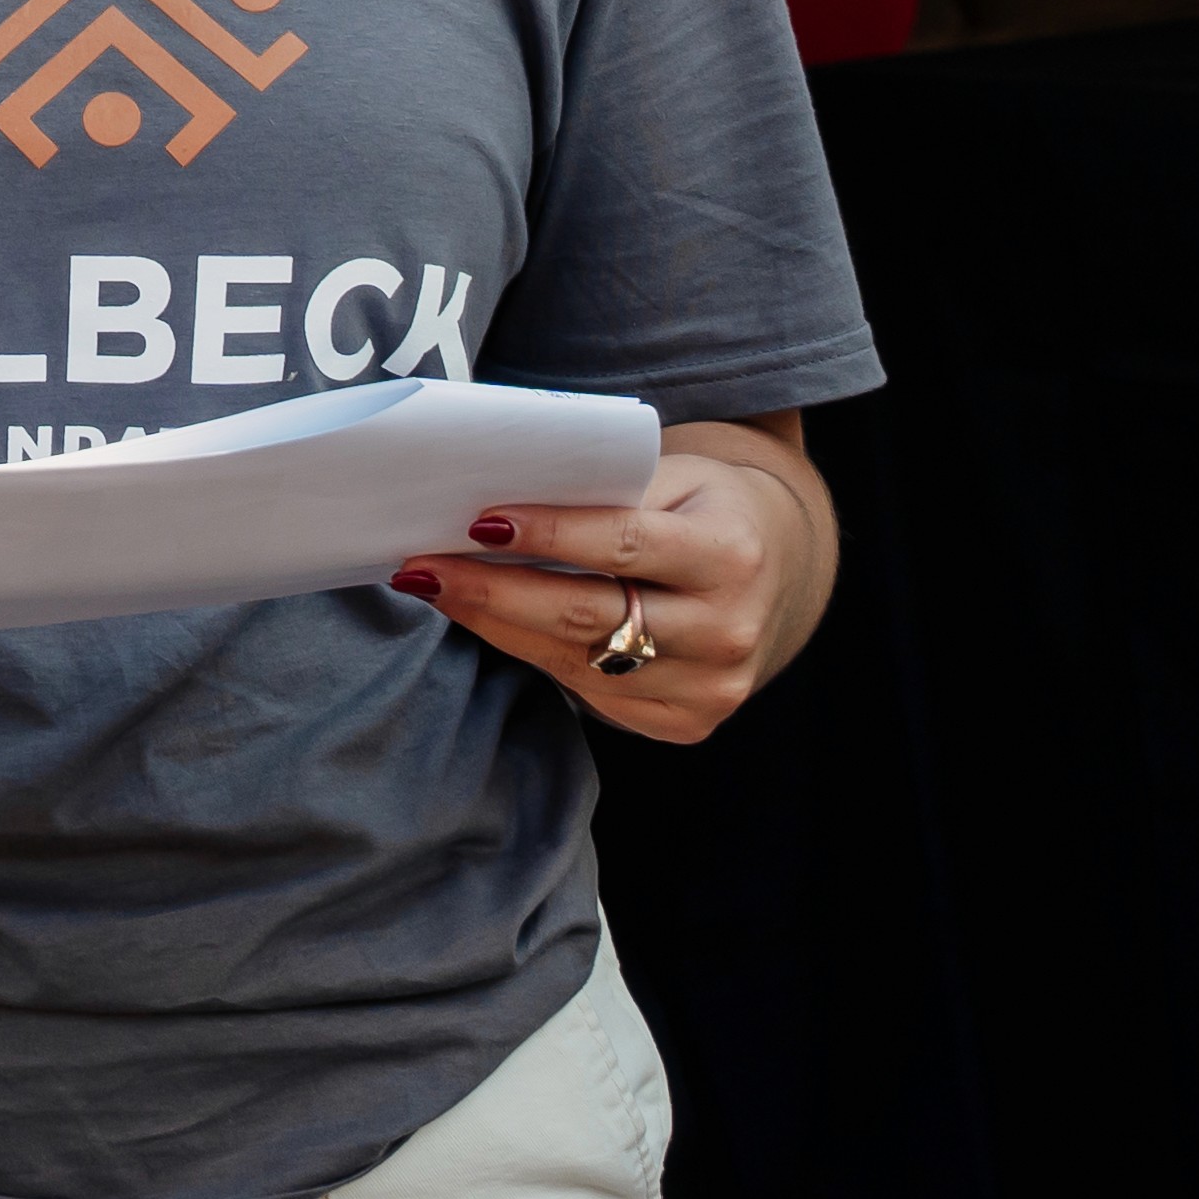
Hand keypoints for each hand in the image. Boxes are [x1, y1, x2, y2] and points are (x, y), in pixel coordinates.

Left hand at [392, 447, 804, 747]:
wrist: (778, 567)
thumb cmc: (704, 506)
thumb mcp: (675, 476)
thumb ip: (605, 492)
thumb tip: (494, 508)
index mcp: (733, 555)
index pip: (622, 545)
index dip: (547, 534)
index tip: (477, 521)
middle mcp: (727, 631)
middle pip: (586, 616)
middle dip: (492, 591)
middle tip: (420, 566)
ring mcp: (710, 688)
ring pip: (576, 662)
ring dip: (496, 625)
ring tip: (436, 588)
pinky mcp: (686, 722)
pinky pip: (590, 693)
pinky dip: (533, 654)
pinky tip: (490, 623)